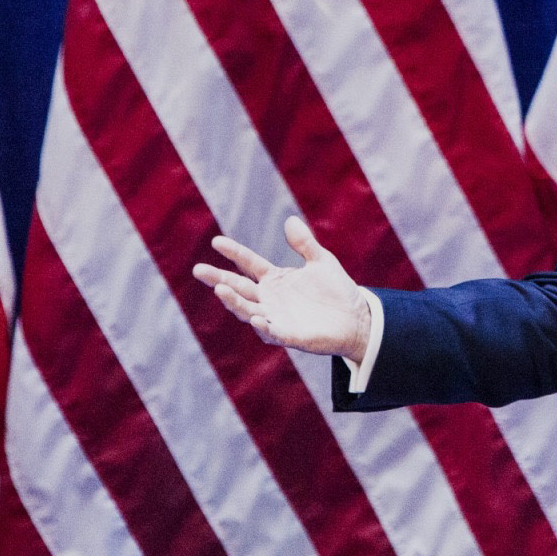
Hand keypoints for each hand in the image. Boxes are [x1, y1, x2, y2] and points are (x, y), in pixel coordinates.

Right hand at [191, 216, 370, 361]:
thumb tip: (290, 220)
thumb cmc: (337, 291)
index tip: (216, 241)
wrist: (357, 319)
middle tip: (198, 269)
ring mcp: (276, 317)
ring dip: (234, 301)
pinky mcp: (288, 335)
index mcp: (275, 279)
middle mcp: (269, 298)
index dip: (234, 252)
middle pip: (238, 287)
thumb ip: (305, 244)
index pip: (248, 263)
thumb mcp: (322, 261)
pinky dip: (262, 326)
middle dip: (219, 278)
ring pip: (247, 310)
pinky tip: (256, 318)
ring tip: (221, 289)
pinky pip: (271, 332)